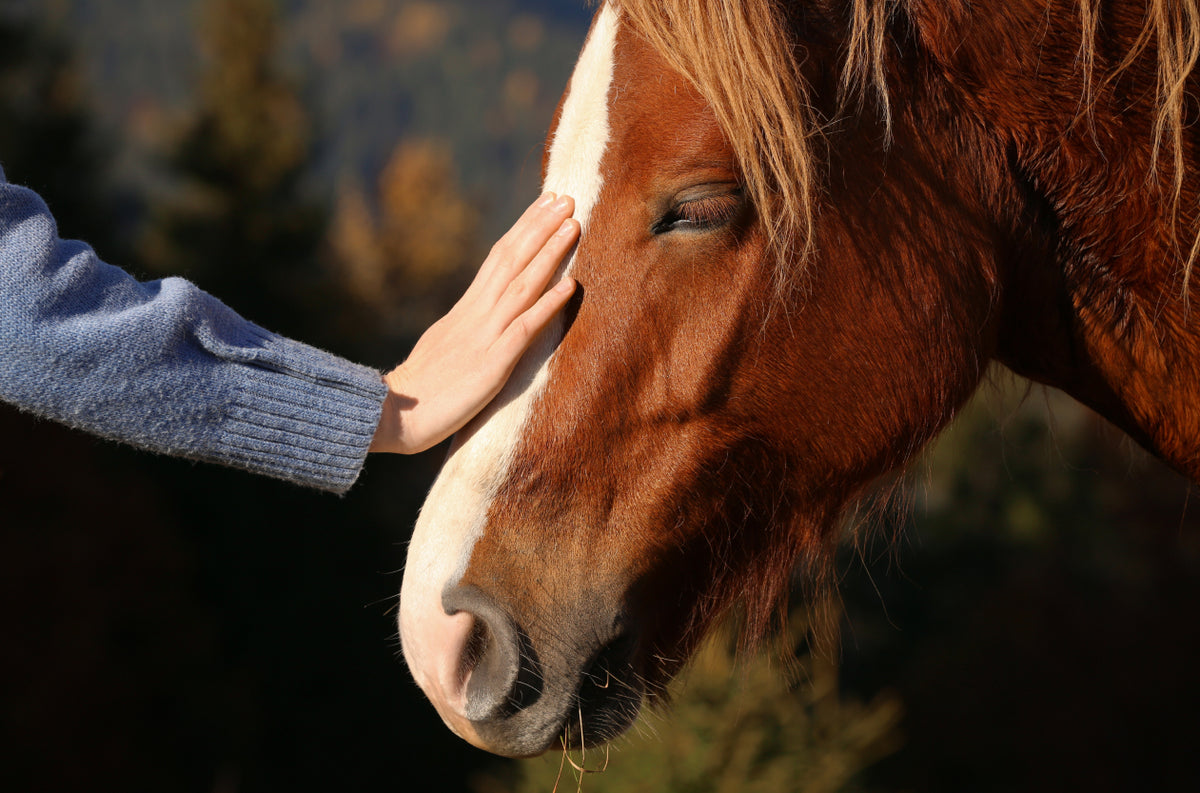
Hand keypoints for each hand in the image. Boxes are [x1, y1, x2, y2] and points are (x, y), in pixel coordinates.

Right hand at [369, 192, 579, 453]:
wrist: (388, 415)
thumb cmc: (416, 393)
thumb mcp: (443, 347)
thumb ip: (465, 329)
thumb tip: (480, 317)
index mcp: (465, 310)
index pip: (498, 258)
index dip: (523, 229)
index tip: (545, 204)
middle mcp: (475, 315)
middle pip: (510, 259)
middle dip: (539, 227)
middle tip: (565, 197)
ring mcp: (484, 337)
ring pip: (521, 285)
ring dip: (549, 253)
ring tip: (573, 225)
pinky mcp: (491, 364)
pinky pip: (524, 328)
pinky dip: (548, 304)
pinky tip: (570, 285)